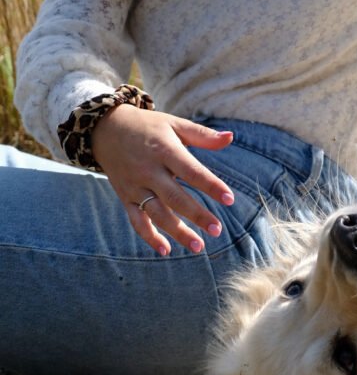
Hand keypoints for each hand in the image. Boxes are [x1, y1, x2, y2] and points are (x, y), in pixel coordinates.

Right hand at [92, 104, 234, 254]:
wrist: (105, 129)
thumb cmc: (148, 126)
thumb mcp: (174, 124)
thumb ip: (202, 135)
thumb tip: (231, 138)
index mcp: (165, 150)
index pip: (191, 171)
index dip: (210, 185)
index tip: (229, 199)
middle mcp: (149, 170)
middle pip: (175, 197)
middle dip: (197, 215)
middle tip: (217, 230)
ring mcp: (135, 185)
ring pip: (157, 213)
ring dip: (177, 231)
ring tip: (198, 247)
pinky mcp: (125, 196)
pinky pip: (136, 220)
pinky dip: (149, 236)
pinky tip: (165, 250)